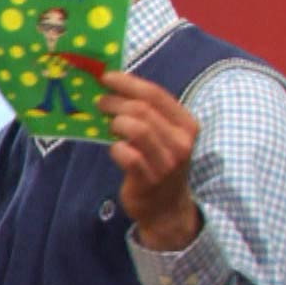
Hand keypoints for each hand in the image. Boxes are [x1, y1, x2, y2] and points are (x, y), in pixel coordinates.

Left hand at [97, 71, 201, 250]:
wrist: (166, 208)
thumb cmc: (159, 164)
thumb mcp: (162, 137)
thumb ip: (147, 115)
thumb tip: (112, 88)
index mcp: (186, 124)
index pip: (156, 95)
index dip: (128, 83)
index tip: (107, 77)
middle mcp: (181, 141)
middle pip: (143, 110)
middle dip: (116, 102)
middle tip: (99, 102)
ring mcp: (167, 161)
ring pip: (137, 129)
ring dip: (115, 123)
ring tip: (107, 124)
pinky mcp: (150, 179)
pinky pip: (128, 155)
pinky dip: (116, 148)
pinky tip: (115, 149)